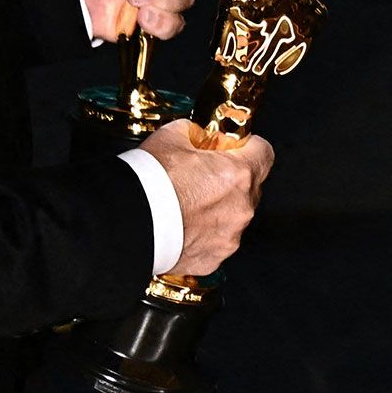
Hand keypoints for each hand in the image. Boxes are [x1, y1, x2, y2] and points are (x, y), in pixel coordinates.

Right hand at [141, 118, 274, 276]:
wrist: (127, 223)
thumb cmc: (149, 181)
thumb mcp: (174, 134)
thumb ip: (199, 133)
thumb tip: (203, 136)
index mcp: (238, 174)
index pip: (264, 152)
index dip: (247, 146)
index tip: (233, 147)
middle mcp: (241, 208)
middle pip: (250, 186)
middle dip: (231, 178)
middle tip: (202, 174)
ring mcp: (229, 237)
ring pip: (234, 215)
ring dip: (218, 208)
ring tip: (187, 203)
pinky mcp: (213, 259)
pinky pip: (217, 240)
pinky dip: (204, 233)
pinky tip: (182, 224)